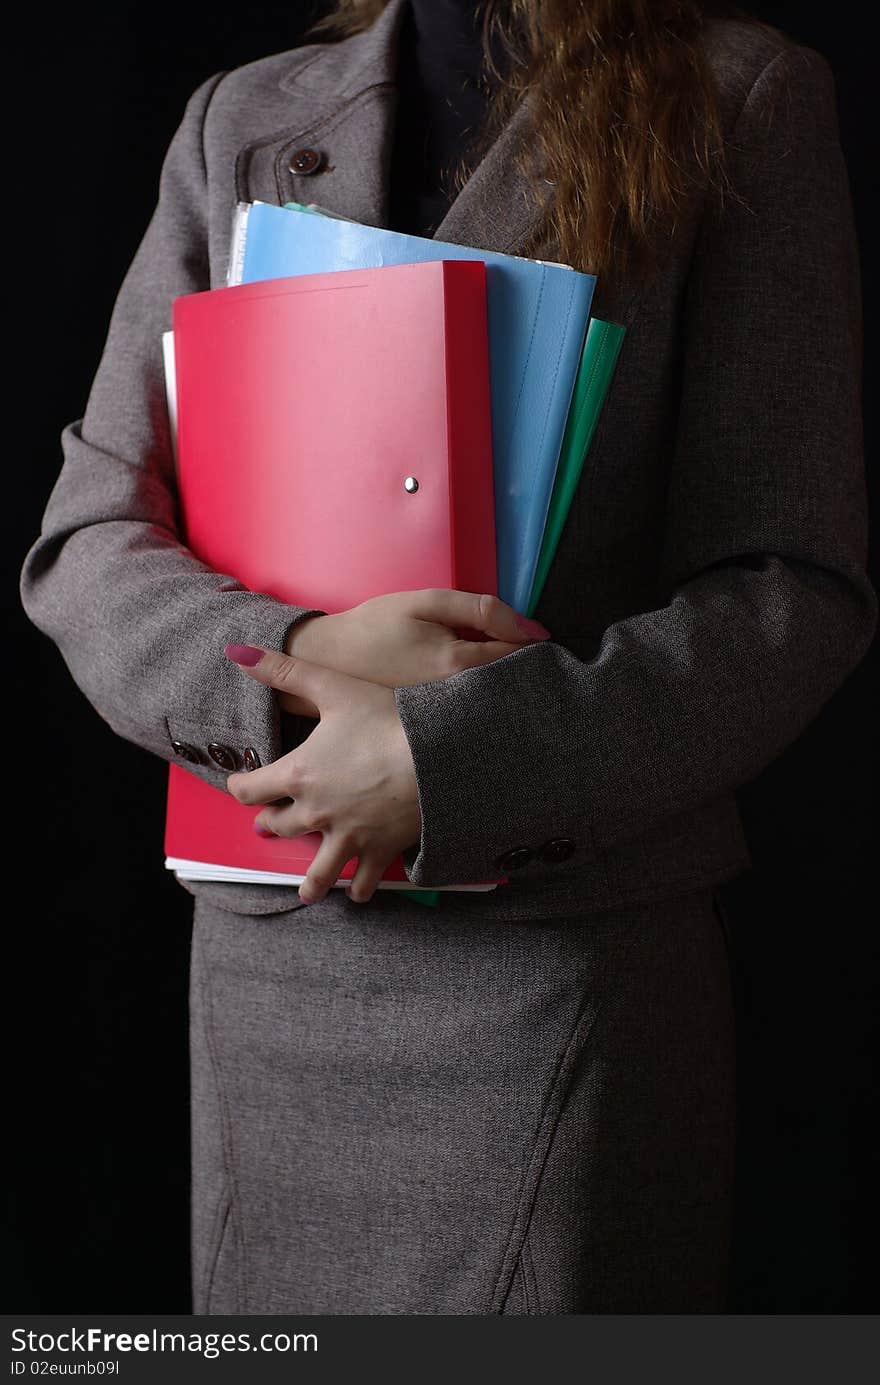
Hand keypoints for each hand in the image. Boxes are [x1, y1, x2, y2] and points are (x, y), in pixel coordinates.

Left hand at [224, 644, 421, 904]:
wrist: (438, 756)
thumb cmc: (387, 720)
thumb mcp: (334, 688)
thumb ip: (284, 671)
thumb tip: (237, 652)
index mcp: (299, 774)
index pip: (251, 789)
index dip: (241, 786)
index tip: (241, 784)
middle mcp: (317, 812)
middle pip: (280, 826)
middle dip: (272, 824)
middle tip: (269, 825)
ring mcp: (348, 836)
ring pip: (318, 871)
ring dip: (310, 881)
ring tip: (307, 890)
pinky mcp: (380, 850)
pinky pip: (366, 880)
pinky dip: (361, 888)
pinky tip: (359, 891)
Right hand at [279, 589, 550, 717]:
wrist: (325, 660)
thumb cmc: (374, 626)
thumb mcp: (425, 602)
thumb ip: (479, 609)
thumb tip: (532, 629)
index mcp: (456, 664)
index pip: (519, 657)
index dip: (535, 645)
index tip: (541, 639)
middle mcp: (453, 699)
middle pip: (511, 688)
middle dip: (527, 674)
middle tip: (530, 661)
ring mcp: (441, 719)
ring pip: (493, 706)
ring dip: (506, 691)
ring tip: (505, 676)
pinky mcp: (430, 729)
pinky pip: (471, 717)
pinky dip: (481, 705)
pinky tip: (475, 695)